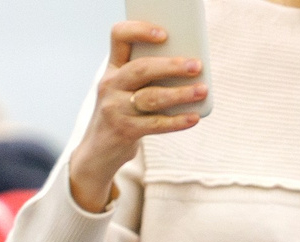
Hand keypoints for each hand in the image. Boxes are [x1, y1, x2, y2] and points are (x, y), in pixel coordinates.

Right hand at [66, 21, 206, 211]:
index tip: (164, 34)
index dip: (140, 30)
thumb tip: (189, 69)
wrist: (97, 152)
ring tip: (202, 90)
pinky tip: (193, 117)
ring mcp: (114, 109)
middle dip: (172, 66)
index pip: (120, 36)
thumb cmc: (122, 114)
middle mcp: (110, 85)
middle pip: (142, 69)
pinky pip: (155, 124)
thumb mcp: (126, 90)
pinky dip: (177, 121)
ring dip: (180, 94)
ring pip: (152, 97)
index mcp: (113, 68)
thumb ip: (148, 76)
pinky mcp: (123, 131)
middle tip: (196, 66)